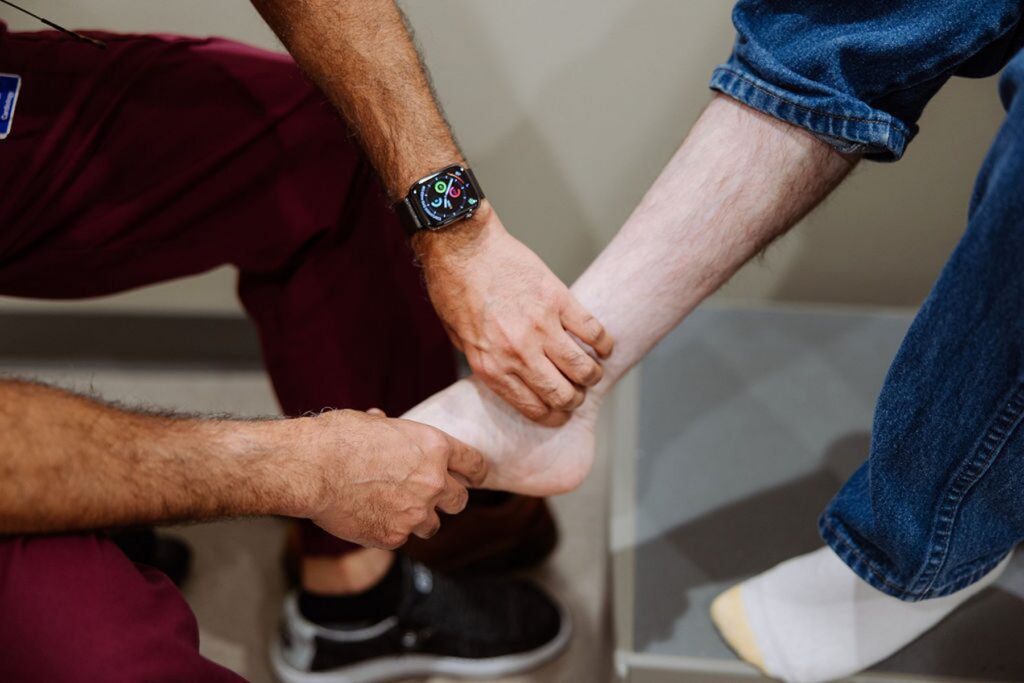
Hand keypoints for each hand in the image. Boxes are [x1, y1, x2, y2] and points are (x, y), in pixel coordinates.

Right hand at [291, 409, 488, 549]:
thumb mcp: (374, 423)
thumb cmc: (338, 438)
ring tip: (393, 508)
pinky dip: (389, 531)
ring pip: (432, 525)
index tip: (473, 478)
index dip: (474, 472)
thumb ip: (392, 432)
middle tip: (429, 496)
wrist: (311, 468)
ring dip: (419, 519)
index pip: (476, 464)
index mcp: (435, 448)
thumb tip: (382, 421)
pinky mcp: (394, 537)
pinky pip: (401, 538)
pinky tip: (369, 516)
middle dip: (448, 499)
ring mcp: (416, 513)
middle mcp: (434, 482)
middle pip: (460, 500)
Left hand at [414, 202, 613, 424]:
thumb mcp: (460, 340)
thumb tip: (512, 379)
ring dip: (592, 375)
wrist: (462, 248)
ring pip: (583, 368)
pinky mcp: (558, 299)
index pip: (535, 408)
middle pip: (563, 394)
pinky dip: (603, 343)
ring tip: (592, 370)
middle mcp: (518, 353)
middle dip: (575, 400)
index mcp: (492, 367)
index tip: (561, 413)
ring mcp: (541, 326)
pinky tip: (601, 345)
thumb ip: (487, 362)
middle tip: (578, 393)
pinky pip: (592, 331)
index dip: (554, 416)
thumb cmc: (455, 289)